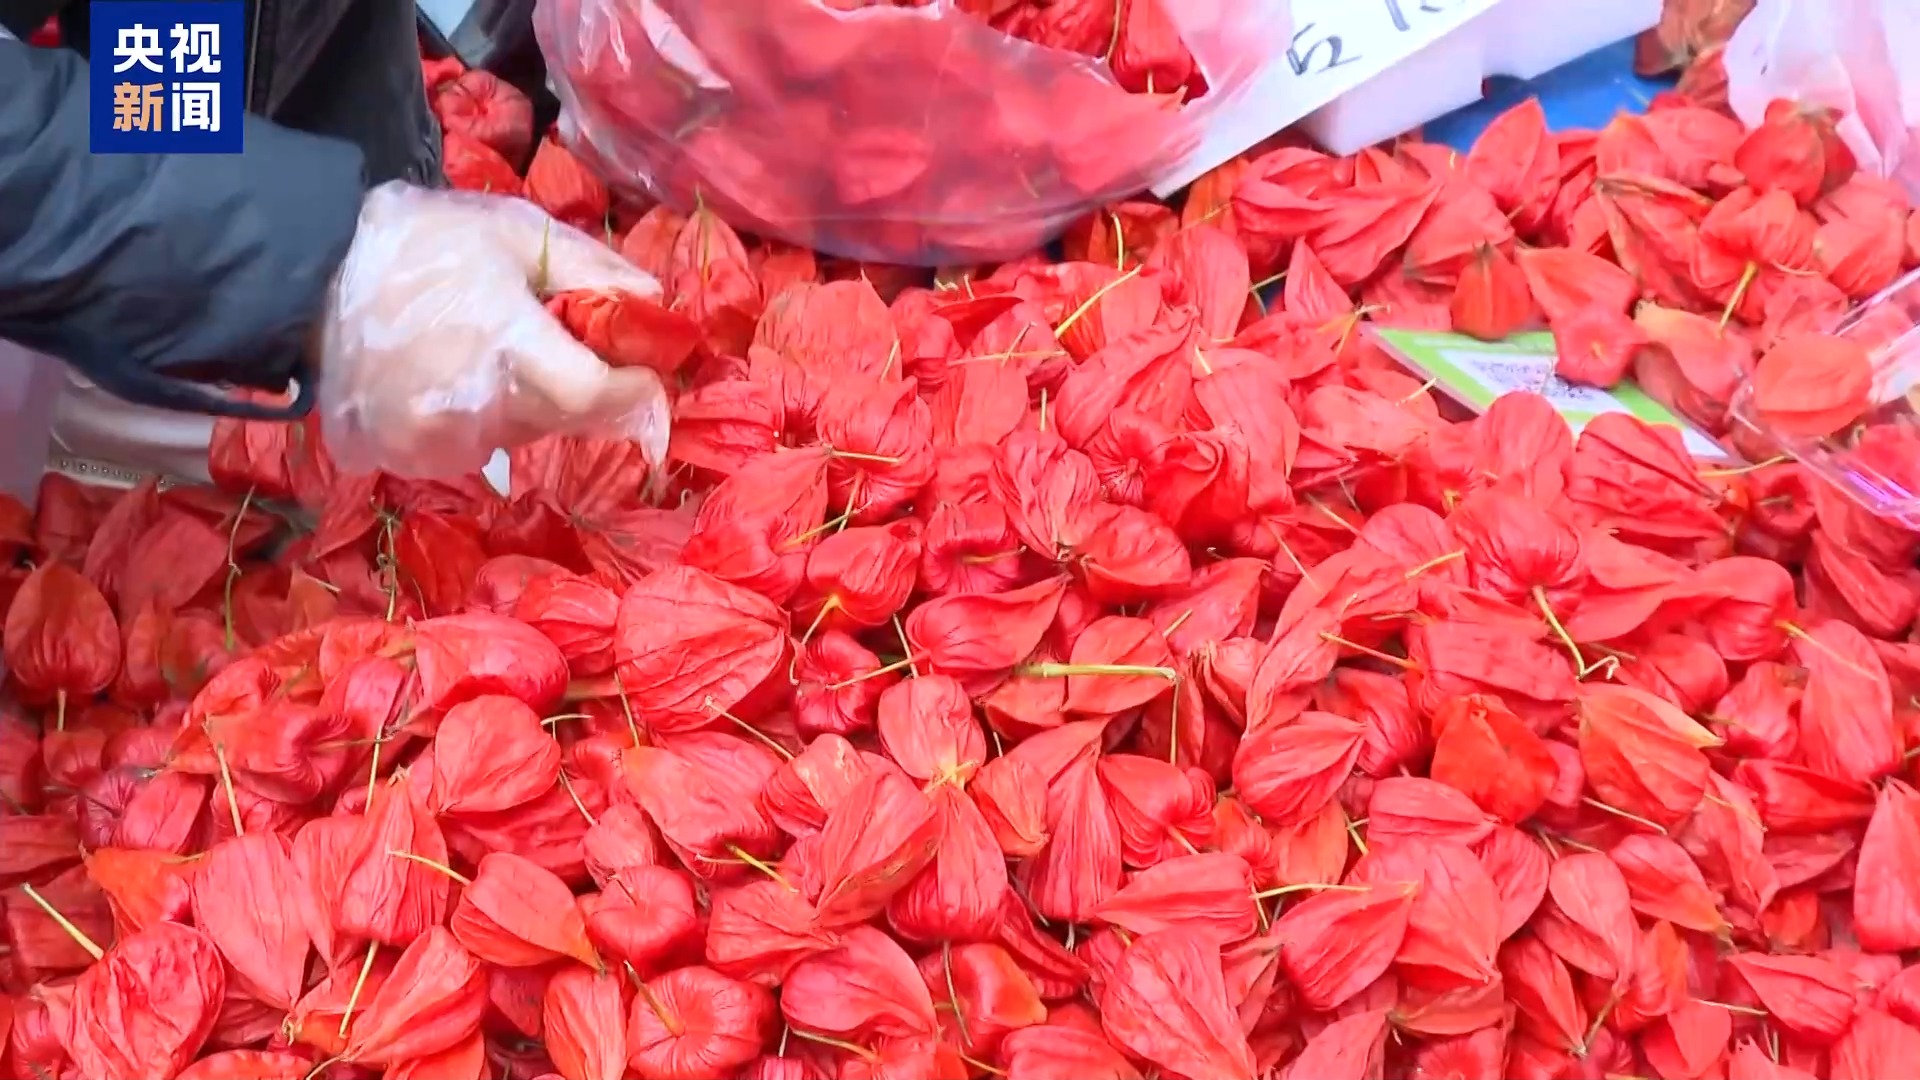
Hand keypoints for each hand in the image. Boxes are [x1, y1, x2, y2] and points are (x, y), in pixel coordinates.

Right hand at [316, 181, 669, 476]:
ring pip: (523, 436)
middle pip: (567, 420)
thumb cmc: (417, 244)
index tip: (641, 369)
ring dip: (532, 402)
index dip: (631, 387)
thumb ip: (592, 270)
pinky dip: (484, 419)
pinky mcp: (405, 459)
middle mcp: (476, 410)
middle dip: (586, 388)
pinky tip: (456, 375)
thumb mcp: (512, 231)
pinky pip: (474, 449)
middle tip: (564, 342)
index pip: (595, 397)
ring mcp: (436, 443)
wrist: (303, 276)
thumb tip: (653, 301)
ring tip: (493, 349)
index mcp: (506, 347)